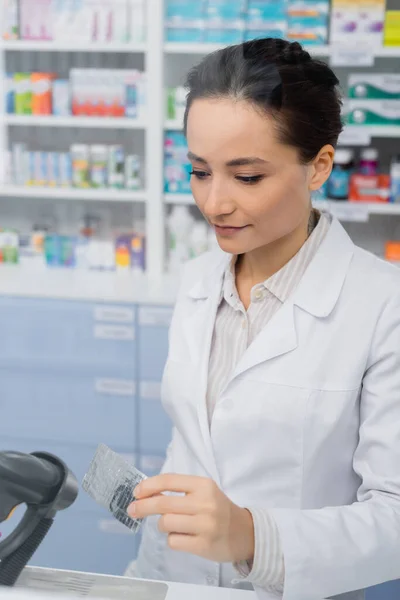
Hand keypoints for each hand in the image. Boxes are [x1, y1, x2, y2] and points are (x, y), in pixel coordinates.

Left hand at [128, 474, 254, 563]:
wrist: (244, 533)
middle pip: (163, 503)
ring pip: (166, 523)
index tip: (136, 492)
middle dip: (142, 506)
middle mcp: (205, 503)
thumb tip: (145, 492)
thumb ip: (179, 491)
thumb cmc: (217, 509)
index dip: (149, 485)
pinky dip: (172, 539)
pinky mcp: (203, 545)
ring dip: (163, 525)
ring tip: (172, 525)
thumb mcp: (203, 492)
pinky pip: (173, 541)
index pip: (169, 480)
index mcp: (204, 485)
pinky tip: (184, 536)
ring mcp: (205, 525)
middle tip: (132, 510)